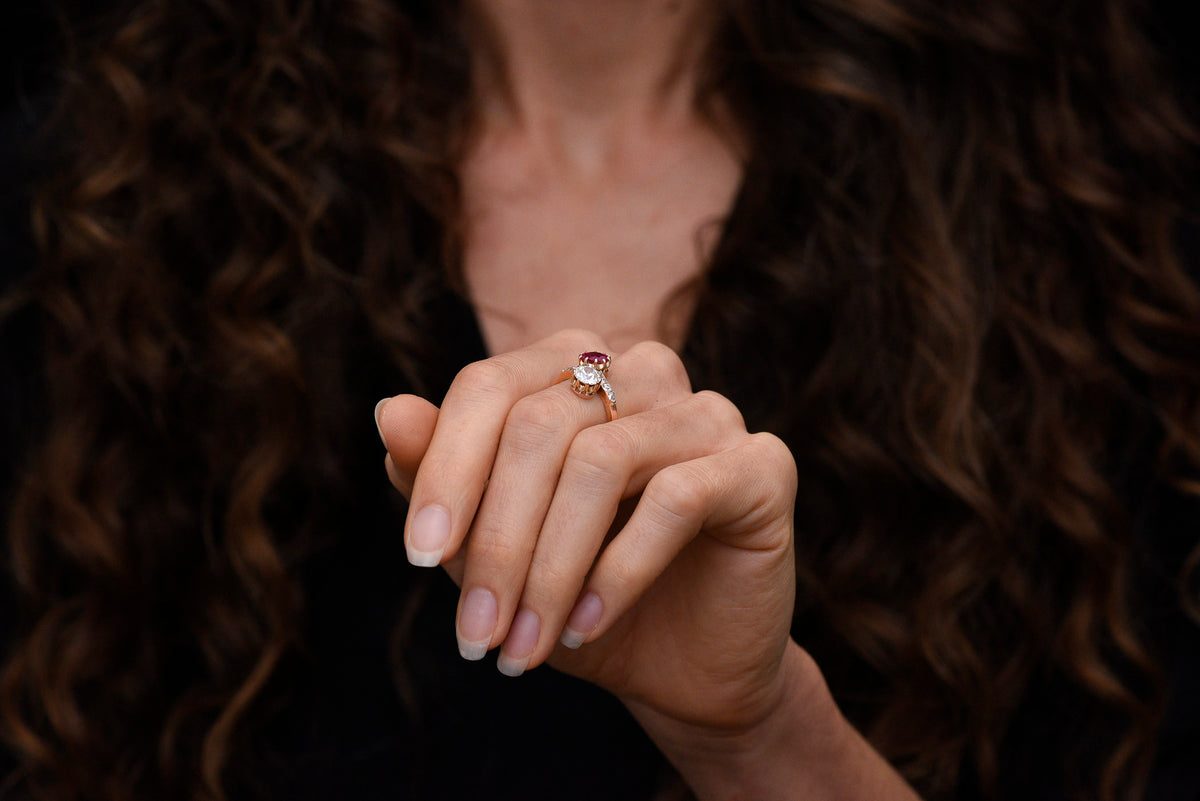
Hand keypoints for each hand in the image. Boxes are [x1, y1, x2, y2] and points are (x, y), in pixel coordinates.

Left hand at [376, 329, 797, 733]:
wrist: (685, 668)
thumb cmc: (580, 597)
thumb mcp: (496, 548)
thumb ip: (444, 479)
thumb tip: (389, 411)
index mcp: (576, 369)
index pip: (489, 386)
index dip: (445, 469)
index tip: (417, 557)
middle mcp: (644, 371)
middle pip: (538, 426)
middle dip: (495, 543)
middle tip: (475, 636)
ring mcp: (708, 411)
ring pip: (600, 461)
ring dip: (550, 569)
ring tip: (524, 646)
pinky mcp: (761, 465)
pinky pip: (675, 498)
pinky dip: (619, 570)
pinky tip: (590, 625)